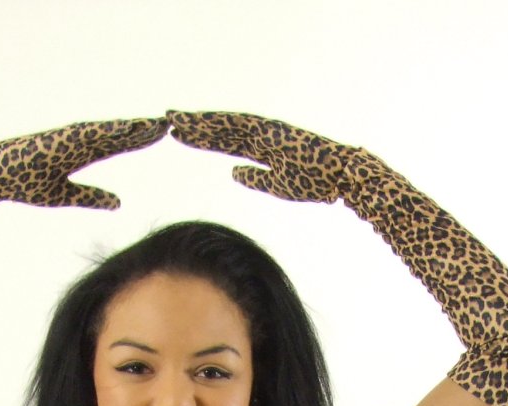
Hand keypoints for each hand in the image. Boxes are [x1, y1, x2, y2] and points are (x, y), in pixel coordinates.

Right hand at [0, 115, 167, 209]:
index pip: (115, 145)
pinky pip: (90, 135)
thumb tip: (120, 203)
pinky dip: (111, 131)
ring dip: (132, 127)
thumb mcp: (65, 195)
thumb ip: (92, 197)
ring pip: (108, 131)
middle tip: (168, 123)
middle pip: (117, 134)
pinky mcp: (60, 140)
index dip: (137, 140)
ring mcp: (69, 139)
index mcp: (79, 153)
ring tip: (156, 124)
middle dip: (141, 129)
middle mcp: (77, 141)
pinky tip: (130, 127)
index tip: (159, 135)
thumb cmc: (24, 183)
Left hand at [165, 110, 373, 203]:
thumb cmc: (314, 182)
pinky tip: (199, 125)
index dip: (202, 137)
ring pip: (226, 126)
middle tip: (168, 120)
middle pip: (220, 130)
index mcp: (261, 147)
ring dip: (200, 123)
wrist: (339, 174)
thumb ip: (255, 177)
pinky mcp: (270, 134)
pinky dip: (218, 127)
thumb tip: (233, 172)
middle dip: (194, 125)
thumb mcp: (277, 184)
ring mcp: (264, 132)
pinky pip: (240, 130)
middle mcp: (259, 134)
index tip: (180, 134)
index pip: (225, 141)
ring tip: (176, 121)